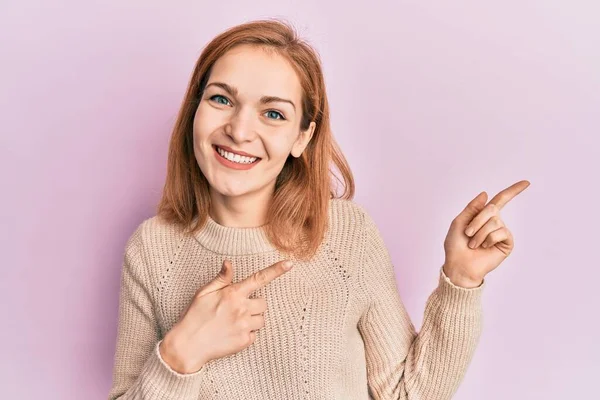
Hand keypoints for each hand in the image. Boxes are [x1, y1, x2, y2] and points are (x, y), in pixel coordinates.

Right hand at [159, 258, 293, 373]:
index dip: (276, 270)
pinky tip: (232, 334)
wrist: (188, 345)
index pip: (259, 279)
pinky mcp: (245, 341)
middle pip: (263, 303)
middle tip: (237, 310)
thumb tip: (229, 262)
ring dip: (252, 320)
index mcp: (233, 294)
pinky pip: (255, 334)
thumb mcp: (204, 293)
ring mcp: (244, 326)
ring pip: (261, 319)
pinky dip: (247, 334)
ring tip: (234, 323)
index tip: (290, 264)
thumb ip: (221, 278)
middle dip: (254, 305)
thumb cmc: (194, 316)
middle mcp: (241, 308)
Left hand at [442, 180, 530, 287]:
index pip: (500, 200)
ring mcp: (501, 233)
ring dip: (479, 233)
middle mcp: (495, 222)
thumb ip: (472, 208)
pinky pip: (500, 232)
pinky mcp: (506, 244)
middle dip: (477, 220)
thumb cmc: (456, 246)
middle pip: (493, 208)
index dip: (513, 190)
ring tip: (473, 244)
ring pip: (495, 221)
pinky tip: (484, 247)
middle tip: (467, 233)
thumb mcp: (459, 222)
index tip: (527, 182)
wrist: (459, 265)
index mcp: (483, 216)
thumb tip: (486, 193)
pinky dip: (488, 239)